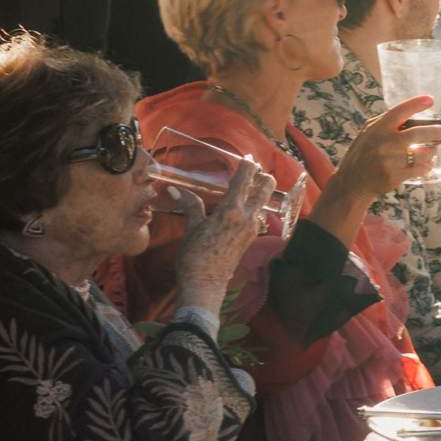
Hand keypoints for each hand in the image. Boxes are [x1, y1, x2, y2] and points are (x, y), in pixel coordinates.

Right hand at [173, 160, 275, 314]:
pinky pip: (259, 215)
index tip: (248, 157)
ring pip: (264, 201)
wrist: (205, 283)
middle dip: (263, 176)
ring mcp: (252, 228)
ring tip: (253, 184)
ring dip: (262, 190)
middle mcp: (248, 216)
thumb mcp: (191, 228)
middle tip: (256, 169)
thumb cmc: (194, 255)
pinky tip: (247, 207)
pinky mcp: (252, 238)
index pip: (245, 179)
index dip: (248, 165)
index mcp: (232, 210)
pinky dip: (256, 206)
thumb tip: (175, 189)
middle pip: (265, 188)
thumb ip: (190, 206)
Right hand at [332, 95, 440, 199]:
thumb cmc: (364, 153)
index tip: (430, 100)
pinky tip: (428, 164)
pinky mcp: (394, 176)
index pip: (399, 111)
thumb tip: (412, 111)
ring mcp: (389, 161)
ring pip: (423, 153)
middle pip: (417, 133)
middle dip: (436, 131)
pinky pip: (420, 169)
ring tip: (434, 149)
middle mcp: (383, 143)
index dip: (416, 104)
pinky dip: (428, 166)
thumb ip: (387, 122)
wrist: (352, 182)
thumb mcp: (369, 133)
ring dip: (433, 151)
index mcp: (377, 128)